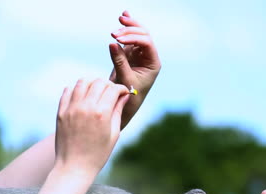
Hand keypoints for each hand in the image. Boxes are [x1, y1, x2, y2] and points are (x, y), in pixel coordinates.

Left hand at [54, 79, 129, 180]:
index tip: (123, 92)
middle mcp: (86, 107)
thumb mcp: (114, 133)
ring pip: (82, 82)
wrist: (74, 167)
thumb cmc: (98, 154)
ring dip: (92, 83)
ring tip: (96, 91)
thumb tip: (124, 96)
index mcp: (102, 113)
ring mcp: (71, 109)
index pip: (113, 89)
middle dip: (108, 84)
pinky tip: (82, 96)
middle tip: (111, 92)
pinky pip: (67, 91)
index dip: (121, 88)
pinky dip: (76, 89)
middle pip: (98, 82)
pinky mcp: (61, 112)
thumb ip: (118, 111)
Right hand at [109, 10, 160, 128]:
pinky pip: (128, 39)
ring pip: (137, 35)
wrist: (125, 104)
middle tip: (116, 29)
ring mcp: (139, 54)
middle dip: (131, 30)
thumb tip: (112, 43)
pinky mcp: (130, 54)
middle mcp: (148, 57)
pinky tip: (123, 17)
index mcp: (153, 63)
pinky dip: (125, 29)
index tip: (119, 38)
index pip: (147, 44)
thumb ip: (119, 61)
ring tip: (121, 18)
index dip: (134, 38)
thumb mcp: (124, 79)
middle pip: (143, 36)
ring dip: (128, 27)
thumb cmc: (129, 96)